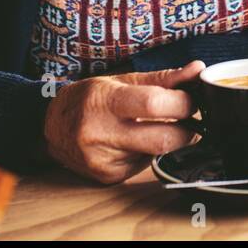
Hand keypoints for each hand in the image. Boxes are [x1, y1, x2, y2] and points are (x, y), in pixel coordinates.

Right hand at [43, 61, 205, 182]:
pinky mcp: (107, 177)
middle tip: (189, 118)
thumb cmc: (88, 98)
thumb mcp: (121, 80)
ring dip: (166, 139)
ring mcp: (103, 160)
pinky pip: (144, 166)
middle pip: (163, 139)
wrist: (49, 126)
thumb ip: (162, 78)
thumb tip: (197, 69)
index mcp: (105, 102)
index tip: (193, 99)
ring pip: (157, 153)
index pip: (154, 104)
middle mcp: (100, 134)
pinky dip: (148, 152)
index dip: (183, 103)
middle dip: (187, 129)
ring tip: (152, 125)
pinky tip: (135, 142)